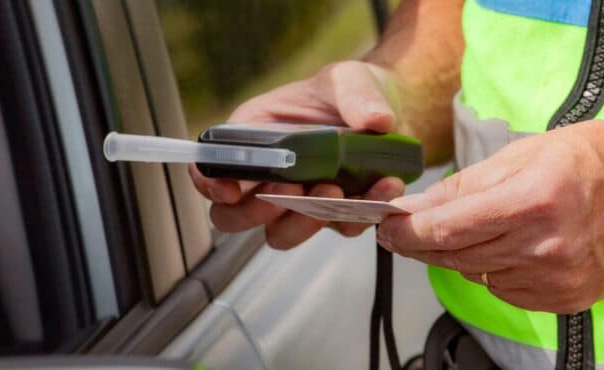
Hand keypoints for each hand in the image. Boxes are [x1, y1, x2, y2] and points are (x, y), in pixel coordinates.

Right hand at [190, 61, 406, 248]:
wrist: (394, 112)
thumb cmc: (353, 90)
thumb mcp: (350, 79)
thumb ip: (356, 94)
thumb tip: (375, 119)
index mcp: (252, 136)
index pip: (210, 167)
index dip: (209, 184)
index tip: (230, 191)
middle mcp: (268, 175)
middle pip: (234, 216)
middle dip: (254, 214)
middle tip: (288, 193)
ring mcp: (299, 200)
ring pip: (280, 233)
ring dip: (303, 222)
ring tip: (335, 190)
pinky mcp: (334, 214)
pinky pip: (337, 227)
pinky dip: (358, 214)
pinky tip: (382, 188)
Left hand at [377, 121, 603, 312]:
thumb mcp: (530, 150)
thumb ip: (470, 184)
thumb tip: (422, 205)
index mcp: (533, 199)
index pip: (446, 228)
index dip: (406, 231)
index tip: (386, 226)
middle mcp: (544, 244)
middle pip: (455, 256)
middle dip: (423, 242)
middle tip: (405, 229)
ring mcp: (556, 277)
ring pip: (476, 274)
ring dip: (459, 255)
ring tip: (467, 228)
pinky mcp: (565, 298)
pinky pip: (505, 290)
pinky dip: (493, 270)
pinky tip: (506, 246)